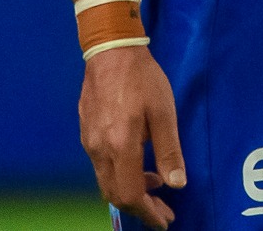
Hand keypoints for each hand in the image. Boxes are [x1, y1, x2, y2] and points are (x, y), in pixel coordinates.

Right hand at [79, 44, 184, 227]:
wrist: (111, 49)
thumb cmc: (141, 78)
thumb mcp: (163, 112)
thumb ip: (169, 150)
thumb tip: (176, 183)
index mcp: (120, 146)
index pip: (130, 194)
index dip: (148, 212)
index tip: (164, 219)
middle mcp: (99, 149)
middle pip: (115, 194)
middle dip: (140, 207)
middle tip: (163, 209)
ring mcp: (89, 141)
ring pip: (106, 181)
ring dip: (130, 190)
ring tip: (155, 183)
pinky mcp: (86, 132)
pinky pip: (101, 165)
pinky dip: (120, 174)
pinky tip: (137, 162)